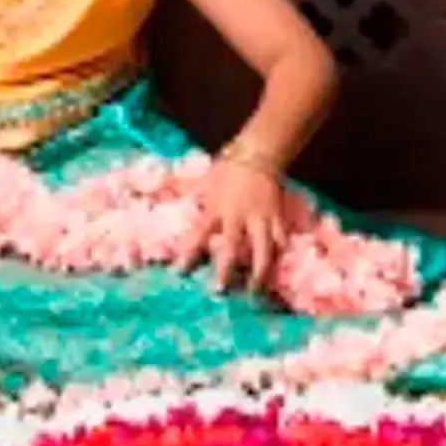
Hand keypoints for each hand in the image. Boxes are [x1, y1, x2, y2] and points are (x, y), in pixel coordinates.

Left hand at [188, 158, 286, 292]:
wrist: (257, 154)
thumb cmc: (227, 168)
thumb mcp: (203, 181)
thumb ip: (187, 192)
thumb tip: (164, 193)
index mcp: (216, 209)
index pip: (199, 234)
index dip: (188, 253)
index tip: (180, 271)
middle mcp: (237, 217)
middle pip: (232, 248)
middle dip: (226, 270)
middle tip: (220, 290)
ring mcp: (259, 219)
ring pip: (261, 250)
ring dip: (258, 273)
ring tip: (254, 291)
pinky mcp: (276, 217)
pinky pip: (280, 239)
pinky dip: (279, 254)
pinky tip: (279, 270)